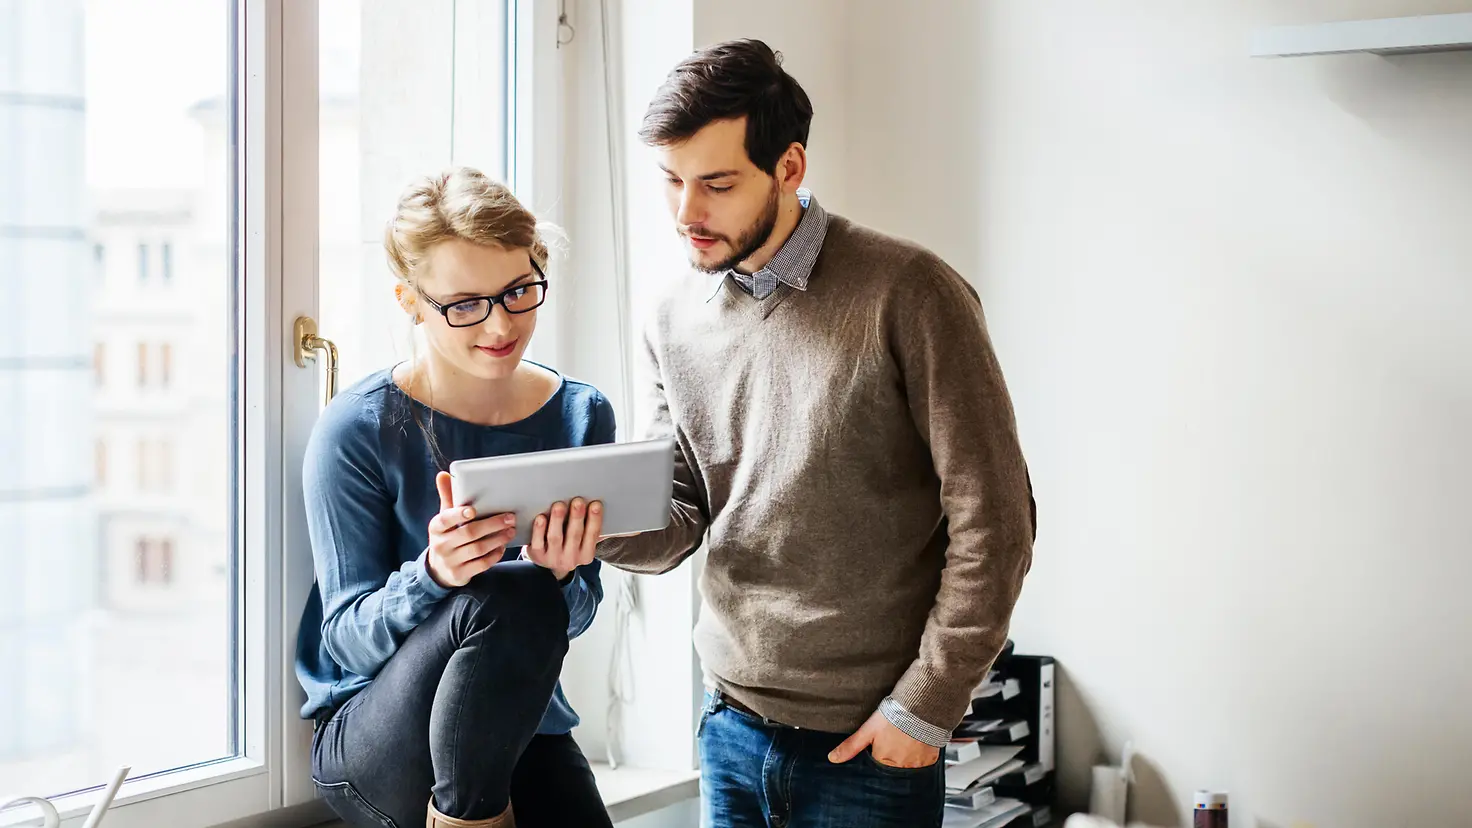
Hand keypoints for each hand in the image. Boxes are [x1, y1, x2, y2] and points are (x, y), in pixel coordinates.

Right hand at [425, 471, 515, 587]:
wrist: (439, 569)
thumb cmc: (447, 535)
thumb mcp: (444, 518)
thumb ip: (447, 497)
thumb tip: (443, 474)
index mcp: (436, 527)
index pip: (445, 519)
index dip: (459, 514)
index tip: (473, 510)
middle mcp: (441, 544)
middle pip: (469, 533)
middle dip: (492, 524)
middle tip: (510, 517)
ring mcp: (450, 561)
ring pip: (478, 549)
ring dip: (498, 539)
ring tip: (511, 530)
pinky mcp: (461, 574)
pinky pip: (482, 564)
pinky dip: (495, 555)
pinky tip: (503, 546)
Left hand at [524, 498, 602, 581]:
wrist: (551, 567)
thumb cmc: (570, 546)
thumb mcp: (584, 544)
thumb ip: (592, 530)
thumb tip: (598, 507)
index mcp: (586, 554)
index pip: (593, 535)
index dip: (595, 519)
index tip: (596, 504)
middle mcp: (571, 558)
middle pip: (574, 535)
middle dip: (577, 517)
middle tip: (578, 501)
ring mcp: (553, 557)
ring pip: (555, 537)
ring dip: (558, 520)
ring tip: (559, 505)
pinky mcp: (537, 555)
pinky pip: (538, 542)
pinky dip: (539, 530)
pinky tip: (541, 517)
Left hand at [828, 710, 940, 768]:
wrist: (920, 706)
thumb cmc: (894, 715)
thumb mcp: (868, 729)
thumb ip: (851, 746)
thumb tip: (833, 758)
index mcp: (884, 760)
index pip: (877, 767)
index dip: (877, 756)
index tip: (881, 747)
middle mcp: (900, 766)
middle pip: (892, 769)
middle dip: (892, 759)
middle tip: (894, 743)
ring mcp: (916, 764)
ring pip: (908, 768)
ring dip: (905, 759)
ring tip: (904, 742)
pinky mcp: (930, 760)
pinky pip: (923, 765)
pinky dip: (919, 758)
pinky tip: (916, 745)